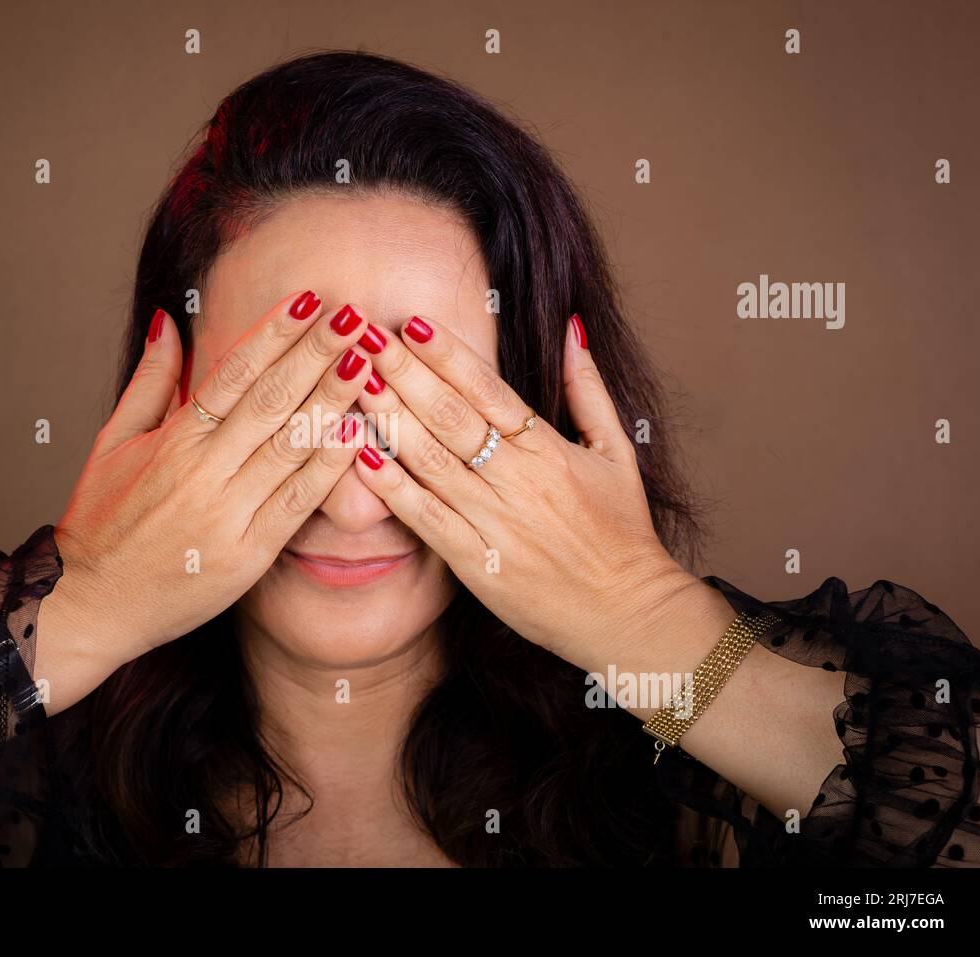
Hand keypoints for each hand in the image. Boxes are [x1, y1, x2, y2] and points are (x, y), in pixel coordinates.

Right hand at [38, 292, 377, 705]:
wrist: (92, 603)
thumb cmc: (101, 523)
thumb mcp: (113, 443)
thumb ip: (149, 382)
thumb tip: (171, 322)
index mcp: (172, 440)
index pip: (233, 373)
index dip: (274, 333)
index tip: (309, 300)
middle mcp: (202, 471)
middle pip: (270, 400)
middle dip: (316, 353)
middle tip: (354, 316)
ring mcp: (227, 514)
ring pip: (290, 446)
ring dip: (333, 400)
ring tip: (367, 362)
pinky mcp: (248, 555)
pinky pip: (296, 502)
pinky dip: (328, 467)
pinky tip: (357, 434)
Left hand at [352, 312, 701, 665]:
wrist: (627, 611)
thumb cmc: (621, 531)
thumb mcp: (617, 452)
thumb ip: (589, 389)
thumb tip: (571, 328)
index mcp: (549, 450)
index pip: (489, 391)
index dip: (448, 355)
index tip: (413, 323)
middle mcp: (518, 481)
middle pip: (451, 417)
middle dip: (404, 373)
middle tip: (365, 337)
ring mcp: (495, 523)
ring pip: (431, 462)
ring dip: (389, 419)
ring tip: (353, 382)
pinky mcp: (476, 564)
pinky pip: (426, 519)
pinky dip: (392, 488)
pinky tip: (360, 458)